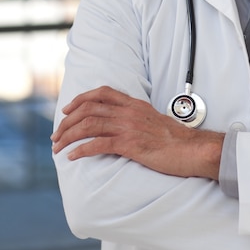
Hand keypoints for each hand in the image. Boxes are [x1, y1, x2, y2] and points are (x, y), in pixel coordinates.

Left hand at [51, 86, 222, 179]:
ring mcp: (129, 127)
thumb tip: (122, 123)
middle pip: (90, 108)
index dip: (81, 99)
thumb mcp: (154, 120)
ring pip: (89, 125)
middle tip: (57, 135)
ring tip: (58, 147)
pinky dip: (81, 150)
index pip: (103, 93)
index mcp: (135, 104)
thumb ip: (137, 117)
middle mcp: (129, 112)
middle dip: (68, 121)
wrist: (192, 149)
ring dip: (69, 136)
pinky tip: (73, 156)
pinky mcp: (130, 144)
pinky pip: (98, 144)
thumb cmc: (175, 139)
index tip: (68, 110)